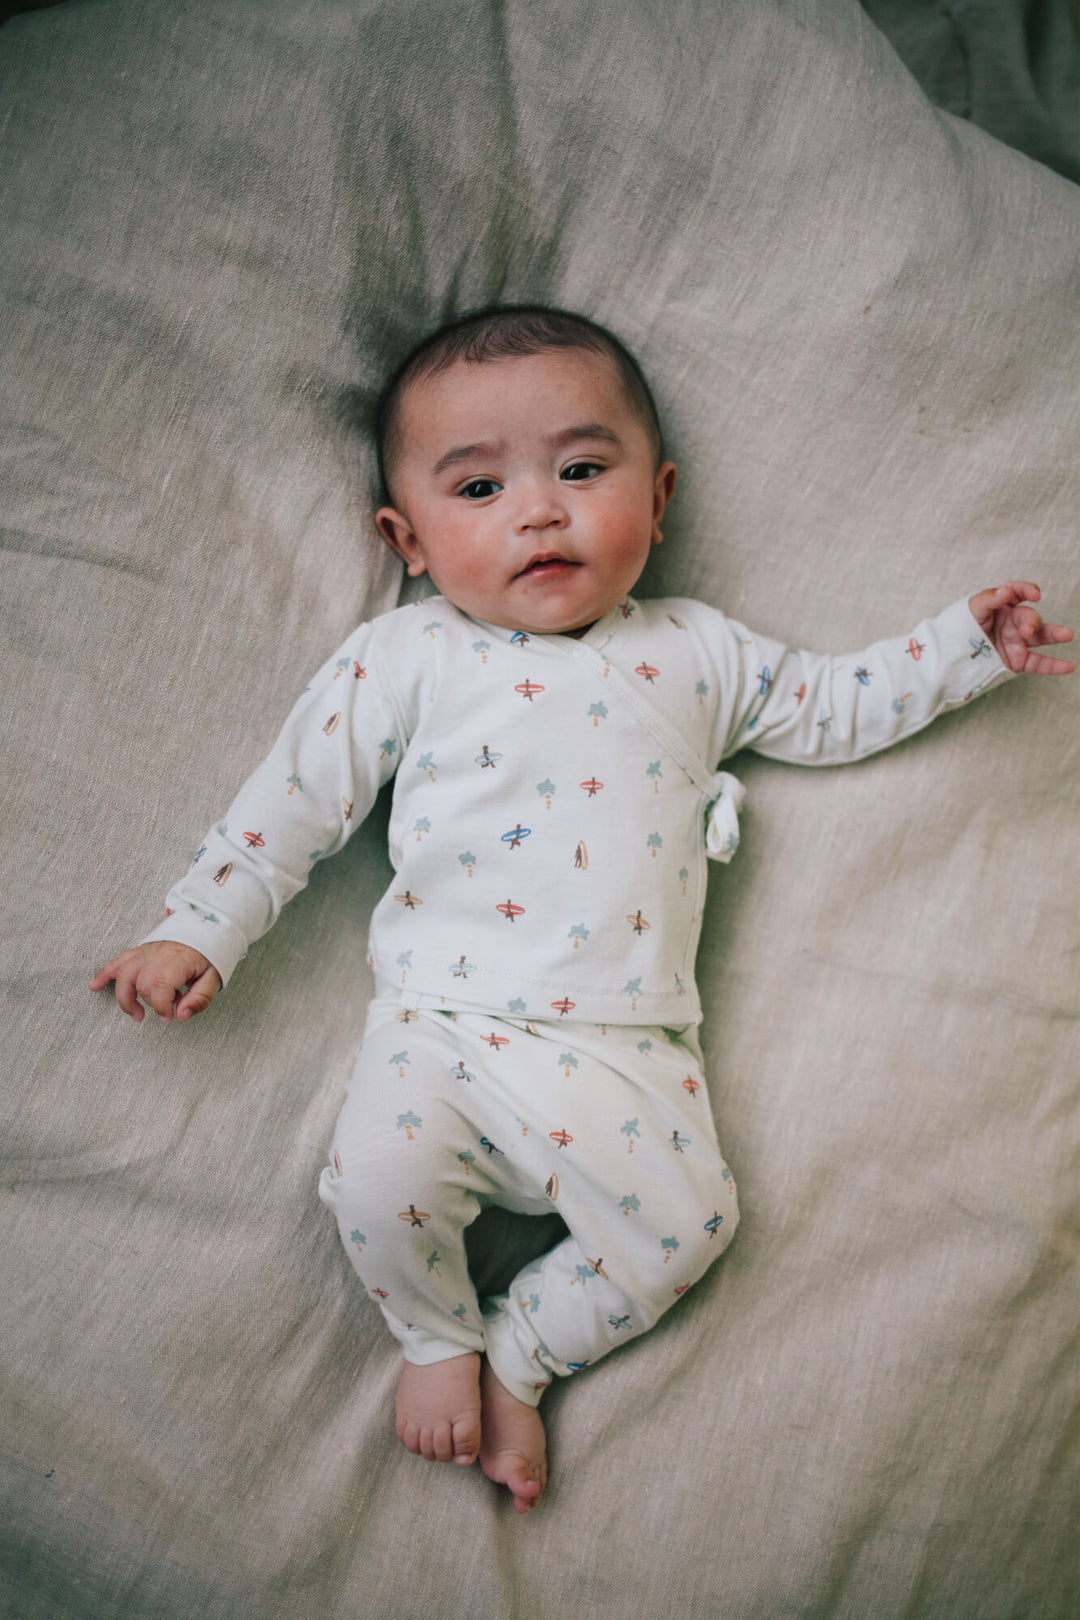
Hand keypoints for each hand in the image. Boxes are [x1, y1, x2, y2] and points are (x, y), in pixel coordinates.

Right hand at [89, 942, 221, 1023]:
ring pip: (124, 974)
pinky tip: (94, 986)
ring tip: (135, 1014)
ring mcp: (145, 951)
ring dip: (125, 997)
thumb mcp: (213, 978)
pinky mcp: (138, 951)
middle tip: (164, 1013)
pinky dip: (104, 974)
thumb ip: (200, 999)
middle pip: (142, 982)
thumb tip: (181, 1016)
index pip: (159, 984)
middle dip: (150, 1003)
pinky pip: (117, 962)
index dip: (161, 1006)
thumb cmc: (207, 956)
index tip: (168, 1016)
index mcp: (178, 959)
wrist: (203, 931)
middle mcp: (157, 954)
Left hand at [969, 582, 1074, 675]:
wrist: (952, 656)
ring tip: (1067, 634)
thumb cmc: (961, 628)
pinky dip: (1054, 666)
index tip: (1034, 595)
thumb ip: (989, 599)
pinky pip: (1039, 663)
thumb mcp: (971, 610)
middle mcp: (1013, 622)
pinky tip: (1068, 666)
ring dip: (1055, 635)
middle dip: (1031, 622)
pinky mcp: (1018, 661)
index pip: (1018, 593)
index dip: (1027, 590)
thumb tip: (1006, 591)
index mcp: (1002, 606)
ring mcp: (1017, 642)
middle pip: (1029, 617)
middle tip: (1027, 631)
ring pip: (1040, 637)